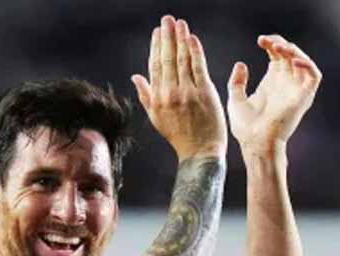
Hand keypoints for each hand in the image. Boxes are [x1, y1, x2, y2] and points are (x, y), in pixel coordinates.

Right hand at [132, 15, 226, 160]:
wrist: (200, 152)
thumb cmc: (179, 136)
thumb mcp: (156, 117)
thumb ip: (145, 95)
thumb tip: (135, 76)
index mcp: (157, 98)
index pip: (155, 67)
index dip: (155, 47)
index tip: (157, 32)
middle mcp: (170, 93)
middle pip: (167, 59)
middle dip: (166, 37)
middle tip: (167, 19)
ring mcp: (187, 93)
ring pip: (182, 60)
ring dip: (180, 39)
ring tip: (179, 23)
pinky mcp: (204, 93)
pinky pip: (198, 67)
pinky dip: (195, 51)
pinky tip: (192, 38)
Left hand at [227, 35, 321, 154]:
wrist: (256, 143)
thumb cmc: (246, 128)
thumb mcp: (236, 100)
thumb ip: (237, 83)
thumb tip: (241, 64)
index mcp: (272, 83)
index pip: (278, 56)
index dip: (272, 44)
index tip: (260, 40)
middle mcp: (286, 84)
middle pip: (290, 55)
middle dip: (280, 43)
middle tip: (266, 41)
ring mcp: (296, 90)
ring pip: (303, 61)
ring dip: (293, 50)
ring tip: (278, 47)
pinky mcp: (304, 97)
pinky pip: (314, 76)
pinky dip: (306, 64)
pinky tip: (291, 61)